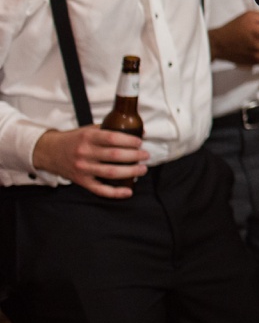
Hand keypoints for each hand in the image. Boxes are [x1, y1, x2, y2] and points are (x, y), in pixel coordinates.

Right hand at [31, 126, 148, 198]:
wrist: (50, 152)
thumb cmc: (74, 140)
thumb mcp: (90, 130)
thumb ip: (111, 130)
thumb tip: (139, 132)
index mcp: (88, 138)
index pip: (112, 138)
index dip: (129, 141)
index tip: (139, 143)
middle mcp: (85, 153)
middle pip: (115, 156)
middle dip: (134, 156)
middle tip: (145, 155)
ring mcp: (83, 168)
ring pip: (111, 172)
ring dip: (130, 172)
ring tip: (142, 169)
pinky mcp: (82, 181)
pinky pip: (100, 190)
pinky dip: (115, 193)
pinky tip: (128, 191)